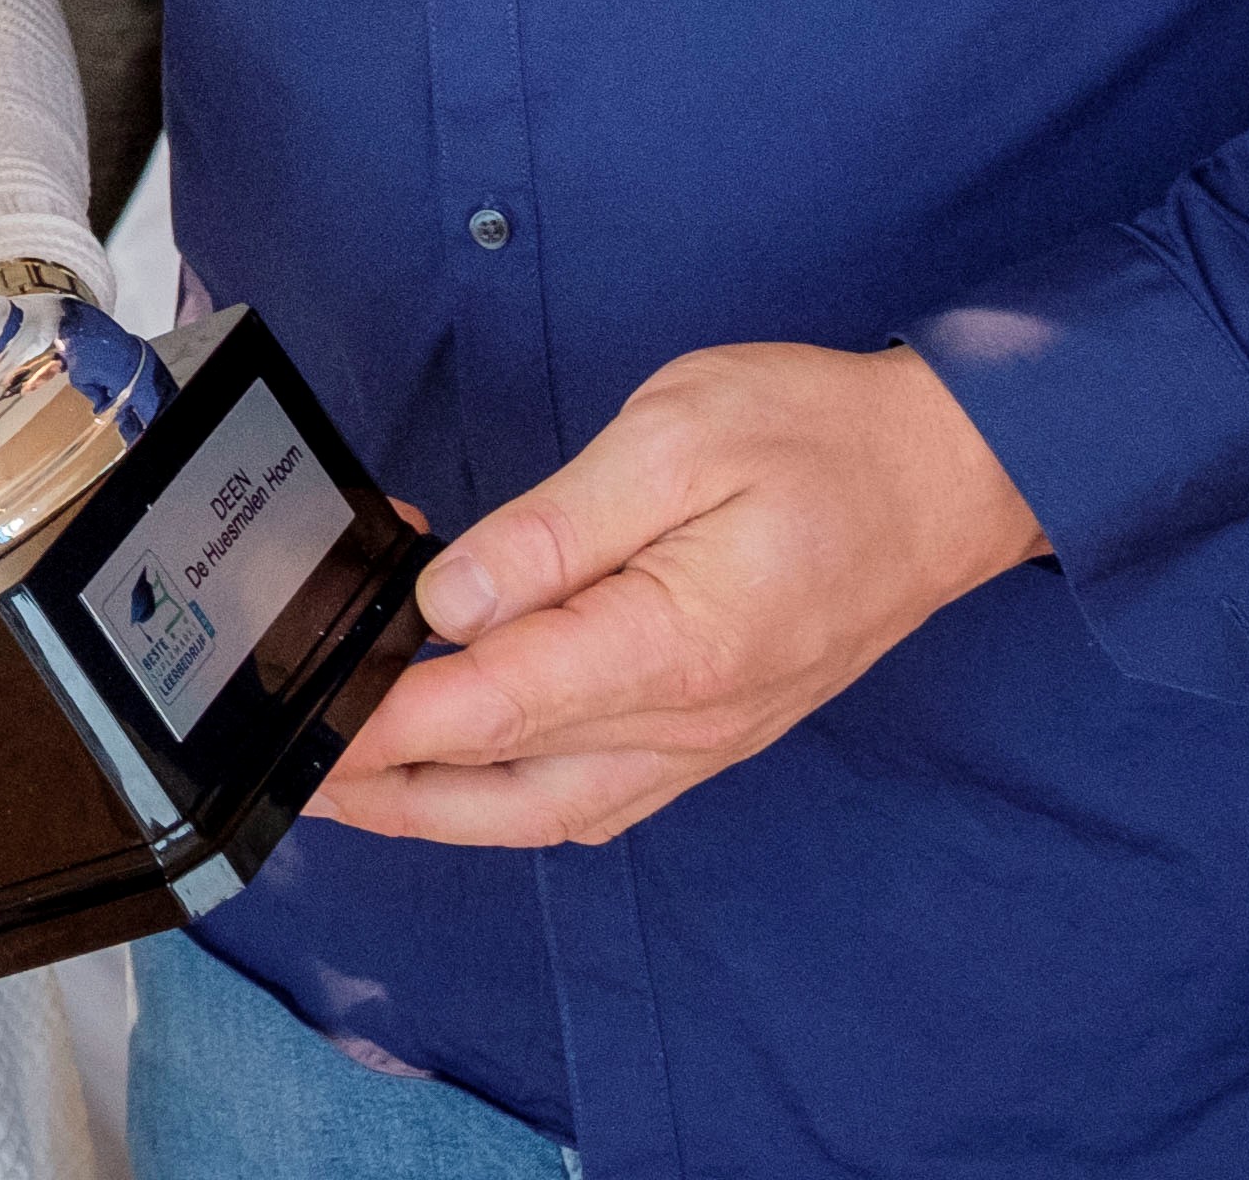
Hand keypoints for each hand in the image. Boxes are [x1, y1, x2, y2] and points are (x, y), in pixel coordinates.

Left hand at [310, 341, 1047, 852]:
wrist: (952, 474)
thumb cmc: (821, 439)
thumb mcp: (673, 440)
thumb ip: (551, 530)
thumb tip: (450, 598)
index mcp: (671, 646)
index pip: (491, 708)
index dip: (383, 723)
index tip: (304, 723)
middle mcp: (688, 718)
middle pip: (506, 792)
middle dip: (390, 795)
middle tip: (296, 778)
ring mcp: (707, 736)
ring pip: (550, 809)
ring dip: (446, 809)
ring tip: (357, 785)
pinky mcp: (715, 727)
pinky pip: (601, 794)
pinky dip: (519, 795)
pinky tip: (471, 772)